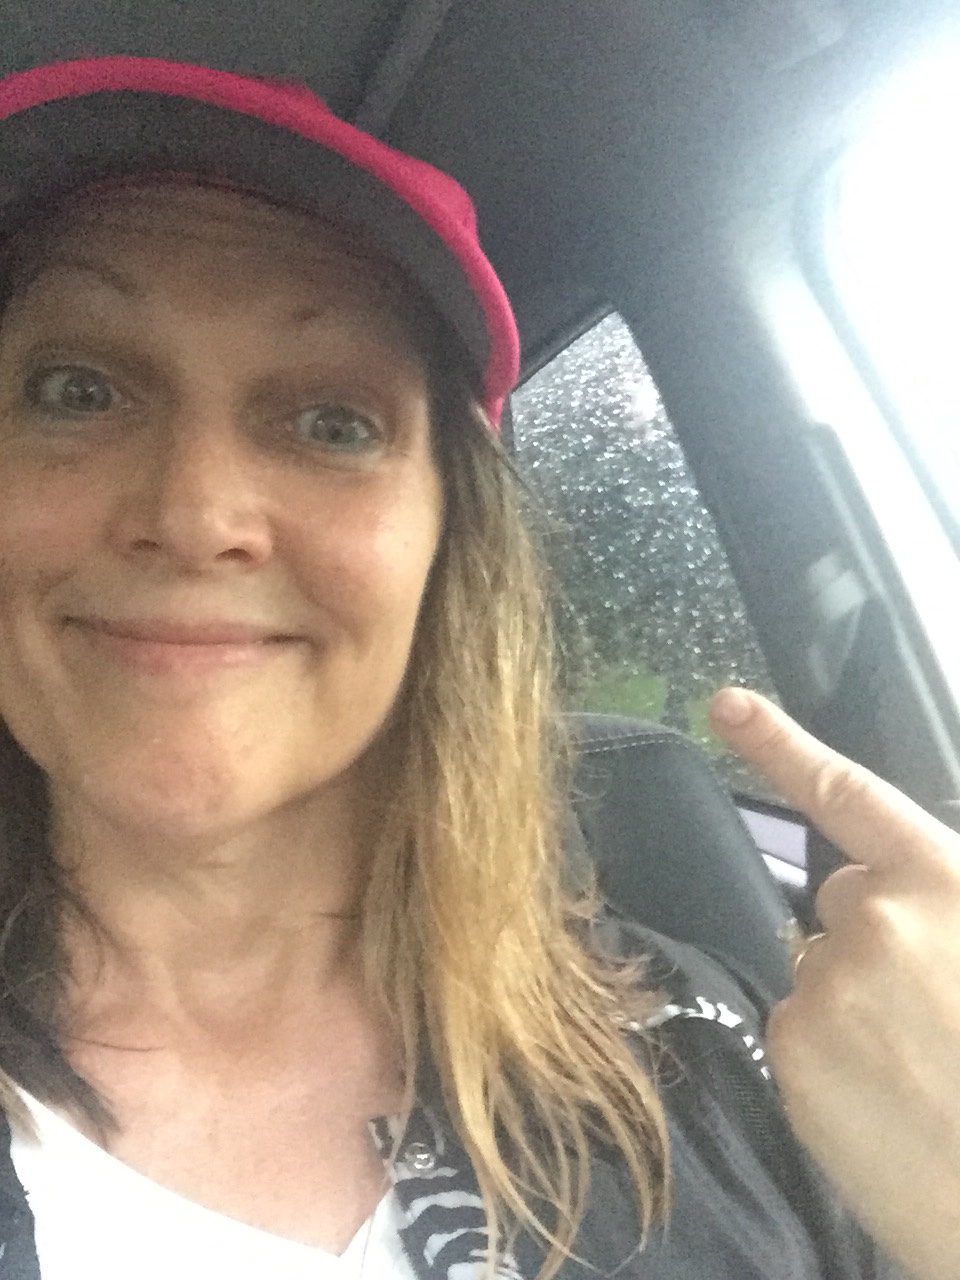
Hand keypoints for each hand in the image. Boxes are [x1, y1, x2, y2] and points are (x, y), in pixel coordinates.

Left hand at [710, 687, 959, 1279]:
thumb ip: (939, 907)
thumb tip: (878, 892)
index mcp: (947, 884)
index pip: (852, 796)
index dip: (783, 745)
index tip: (725, 705)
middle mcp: (878, 917)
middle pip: (839, 901)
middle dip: (871, 938)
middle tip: (930, 1015)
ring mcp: (828, 980)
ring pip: (821, 972)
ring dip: (853, 1005)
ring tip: (920, 1071)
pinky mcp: (793, 1045)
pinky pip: (801, 1030)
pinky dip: (830, 1058)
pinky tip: (886, 1100)